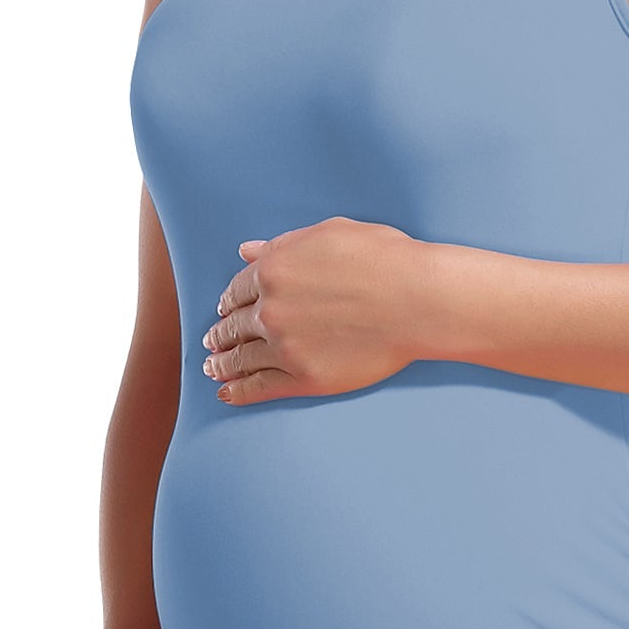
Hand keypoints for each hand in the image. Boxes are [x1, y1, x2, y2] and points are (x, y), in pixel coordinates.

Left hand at [202, 218, 443, 403]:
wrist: (416, 299)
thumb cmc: (384, 259)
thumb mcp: (329, 234)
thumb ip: (283, 245)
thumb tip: (246, 250)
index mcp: (273, 269)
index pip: (237, 289)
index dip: (228, 301)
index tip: (225, 308)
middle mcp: (270, 309)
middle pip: (234, 325)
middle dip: (220, 333)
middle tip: (212, 342)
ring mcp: (284, 346)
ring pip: (241, 358)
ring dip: (223, 364)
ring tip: (214, 369)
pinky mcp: (303, 378)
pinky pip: (259, 386)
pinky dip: (239, 392)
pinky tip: (227, 394)